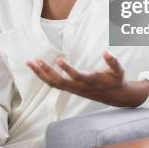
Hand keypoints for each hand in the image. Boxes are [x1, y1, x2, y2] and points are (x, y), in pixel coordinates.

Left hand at [26, 50, 148, 106]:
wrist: (114, 96)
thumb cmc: (116, 79)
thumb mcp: (119, 70)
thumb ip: (113, 61)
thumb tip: (106, 52)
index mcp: (91, 81)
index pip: (77, 76)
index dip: (67, 69)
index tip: (58, 59)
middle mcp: (79, 87)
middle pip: (59, 81)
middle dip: (46, 71)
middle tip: (36, 60)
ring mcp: (73, 89)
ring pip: (53, 84)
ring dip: (40, 74)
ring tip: (29, 63)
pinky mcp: (70, 89)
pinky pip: (54, 84)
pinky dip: (44, 77)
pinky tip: (36, 68)